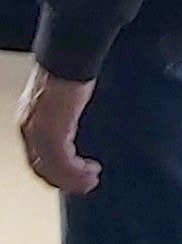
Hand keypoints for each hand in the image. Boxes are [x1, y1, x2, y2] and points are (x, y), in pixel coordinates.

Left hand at [17, 64, 99, 195]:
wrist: (67, 57)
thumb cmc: (66, 70)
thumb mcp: (61, 98)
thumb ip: (63, 115)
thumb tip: (74, 124)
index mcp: (29, 122)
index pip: (36, 157)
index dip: (53, 171)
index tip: (71, 177)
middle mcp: (29, 131)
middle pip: (42, 168)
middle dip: (63, 181)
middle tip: (83, 185)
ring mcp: (39, 134)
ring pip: (53, 169)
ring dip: (73, 180)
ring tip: (90, 181)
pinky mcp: (53, 134)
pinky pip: (64, 163)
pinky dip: (77, 172)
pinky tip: (90, 170)